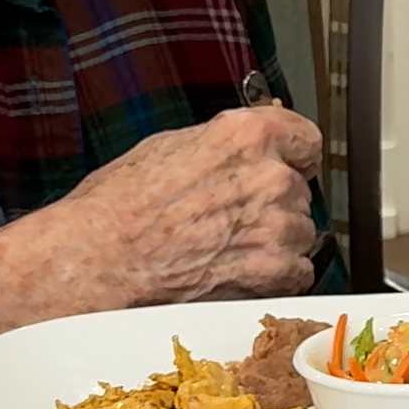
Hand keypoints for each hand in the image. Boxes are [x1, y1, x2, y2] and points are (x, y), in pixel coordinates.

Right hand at [42, 104, 322, 303]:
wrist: (101, 258)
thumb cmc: (120, 204)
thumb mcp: (171, 146)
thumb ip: (225, 143)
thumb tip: (248, 144)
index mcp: (247, 135)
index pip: (306, 139)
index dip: (293, 155)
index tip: (286, 165)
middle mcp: (270, 176)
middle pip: (298, 188)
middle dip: (272, 201)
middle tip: (230, 215)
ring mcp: (276, 225)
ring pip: (300, 230)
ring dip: (275, 238)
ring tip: (227, 244)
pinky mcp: (273, 270)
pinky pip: (299, 270)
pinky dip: (277, 273)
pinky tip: (239, 268)